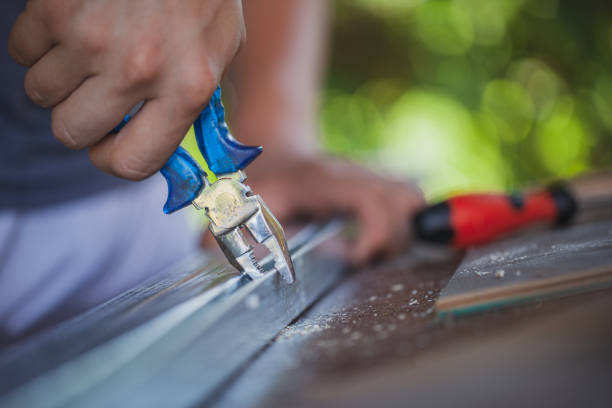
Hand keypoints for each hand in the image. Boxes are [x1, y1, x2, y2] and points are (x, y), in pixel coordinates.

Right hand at [9, 0, 243, 179]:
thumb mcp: (220, 51)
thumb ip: (193, 101)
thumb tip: (165, 144)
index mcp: (186, 88)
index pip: (133, 162)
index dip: (113, 160)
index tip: (109, 146)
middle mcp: (138, 70)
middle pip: (72, 132)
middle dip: (78, 118)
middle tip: (93, 95)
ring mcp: (92, 38)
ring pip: (40, 92)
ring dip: (57, 78)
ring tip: (86, 51)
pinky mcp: (55, 8)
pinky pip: (21, 50)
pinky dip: (38, 42)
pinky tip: (70, 24)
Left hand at [244, 155, 424, 264]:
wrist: (273, 154)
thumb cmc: (260, 182)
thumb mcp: (247, 208)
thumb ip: (252, 235)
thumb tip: (257, 263)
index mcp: (324, 179)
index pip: (375, 199)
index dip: (378, 233)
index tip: (357, 257)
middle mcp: (353, 172)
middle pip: (406, 198)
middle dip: (393, 237)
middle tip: (363, 257)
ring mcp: (368, 175)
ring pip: (412, 198)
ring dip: (400, 231)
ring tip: (370, 250)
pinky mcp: (376, 184)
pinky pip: (406, 200)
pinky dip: (399, 224)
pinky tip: (373, 240)